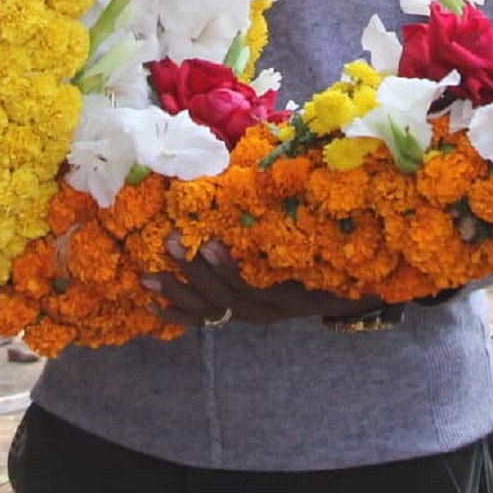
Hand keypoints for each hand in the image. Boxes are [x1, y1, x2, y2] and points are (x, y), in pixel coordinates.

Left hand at [145, 237, 372, 329]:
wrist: (343, 291)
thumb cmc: (327, 257)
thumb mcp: (317, 240)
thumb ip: (291, 218)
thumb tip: (270, 170)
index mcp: (289, 291)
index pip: (254, 284)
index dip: (229, 268)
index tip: (208, 243)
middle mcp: (269, 311)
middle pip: (227, 298)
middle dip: (195, 272)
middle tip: (170, 242)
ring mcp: (252, 317)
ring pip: (212, 311)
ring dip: (178, 294)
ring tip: (149, 276)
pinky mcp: (238, 318)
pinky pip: (204, 322)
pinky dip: (178, 315)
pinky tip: (153, 305)